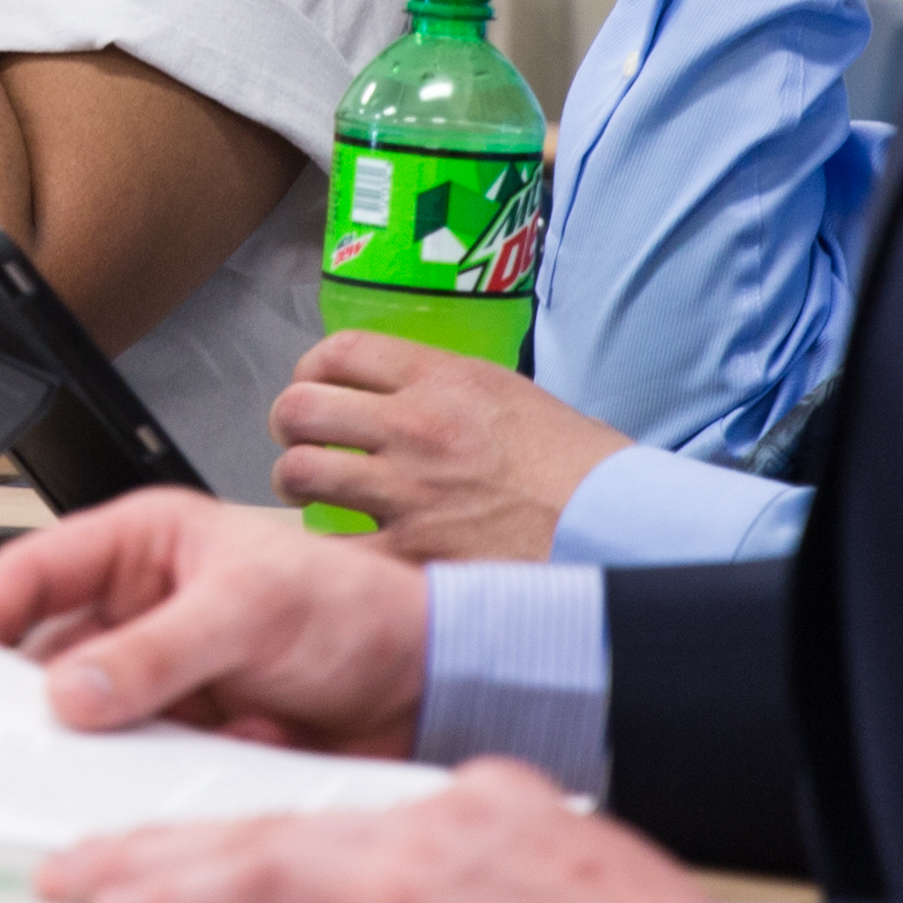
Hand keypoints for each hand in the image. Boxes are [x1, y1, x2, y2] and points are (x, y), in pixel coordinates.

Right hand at [0, 491, 432, 759]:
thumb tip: (74, 688)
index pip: (32, 572)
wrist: (431, 686)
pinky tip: (126, 791)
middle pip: (45, 655)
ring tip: (61, 772)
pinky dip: (124, 781)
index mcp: (142, 547)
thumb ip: (159, 649)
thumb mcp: (251, 610)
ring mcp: (159, 680)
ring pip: (82, 718)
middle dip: (20, 695)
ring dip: (76, 747)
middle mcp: (139, 611)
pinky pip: (128, 763)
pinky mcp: (184, 738)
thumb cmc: (359, 608)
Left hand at [38, 764, 703, 902]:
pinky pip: (249, 886)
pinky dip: (176, 895)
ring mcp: (414, 851)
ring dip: (152, 866)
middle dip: (189, 845)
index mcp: (499, 814)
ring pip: (249, 842)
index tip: (231, 863)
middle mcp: (449, 812)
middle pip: (287, 820)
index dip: (277, 845)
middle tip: (110, 857)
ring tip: (82, 878)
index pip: (359, 823)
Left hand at [271, 335, 630, 562]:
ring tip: (307, 489)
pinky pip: (334, 545)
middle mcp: (414, 427)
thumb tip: (398, 399)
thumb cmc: (576, 466)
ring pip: (300, 472)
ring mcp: (406, 492)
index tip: (312, 385)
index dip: (310, 368)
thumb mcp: (511, 396)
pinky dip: (327, 547)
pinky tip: (340, 547)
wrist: (613, 525)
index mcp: (443, 379)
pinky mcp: (409, 552)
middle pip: (301, 407)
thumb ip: (446, 391)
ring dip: (294, 480)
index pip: (340, 350)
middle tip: (300, 439)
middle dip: (289, 424)